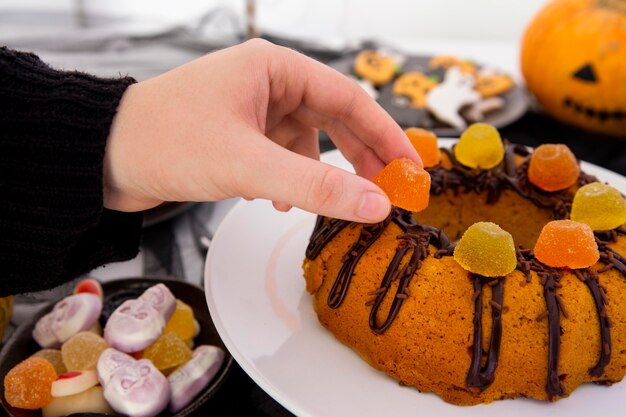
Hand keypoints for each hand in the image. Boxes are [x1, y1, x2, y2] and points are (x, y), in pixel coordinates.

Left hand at [104, 39, 420, 222]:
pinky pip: (281, 157)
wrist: (101, 157)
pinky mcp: (238, 136)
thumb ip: (315, 185)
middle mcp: (267, 83)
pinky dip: (287, 181)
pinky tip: (274, 200)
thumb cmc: (163, 141)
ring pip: (307, 143)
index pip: (350, 99)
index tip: (411, 170)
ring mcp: (252, 111)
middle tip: (384, 192)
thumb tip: (375, 203)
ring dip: (316, 175)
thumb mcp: (247, 164)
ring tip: (316, 202)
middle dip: (358, 158)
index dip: (386, 137)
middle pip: (333, 120)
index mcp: (273, 67)